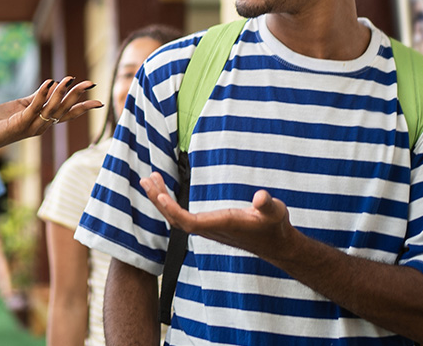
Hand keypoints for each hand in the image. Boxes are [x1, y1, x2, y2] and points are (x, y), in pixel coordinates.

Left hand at [0, 77, 102, 153]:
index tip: (98, 99)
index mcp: (42, 122)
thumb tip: (52, 85)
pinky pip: (34, 107)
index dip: (82, 106)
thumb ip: (36, 99)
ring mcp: (31, 126)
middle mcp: (40, 126)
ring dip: (61, 93)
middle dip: (78, 97)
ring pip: (51, 109)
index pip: (66, 114)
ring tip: (70, 79)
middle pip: (64, 110)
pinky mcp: (19, 123)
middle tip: (91, 83)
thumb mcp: (20, 107)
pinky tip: (49, 82)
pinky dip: (42, 95)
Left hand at [139, 172, 297, 261]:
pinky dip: (170, 202)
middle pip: (176, 219)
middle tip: (147, 179)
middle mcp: (210, 229)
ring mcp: (207, 228)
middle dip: (159, 200)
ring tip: (151, 178)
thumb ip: (267, 204)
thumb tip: (261, 197)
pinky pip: (181, 216)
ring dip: (161, 199)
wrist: (275, 243)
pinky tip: (164, 190)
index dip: (174, 211)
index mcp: (222, 225)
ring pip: (176, 217)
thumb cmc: (274, 225)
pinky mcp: (207, 225)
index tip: (161, 197)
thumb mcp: (275, 211)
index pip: (191, 222)